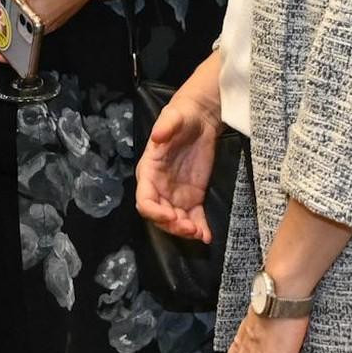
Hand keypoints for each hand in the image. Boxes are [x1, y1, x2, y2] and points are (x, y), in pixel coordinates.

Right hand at [135, 89, 222, 242]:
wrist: (201, 118)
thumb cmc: (183, 116)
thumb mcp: (174, 116)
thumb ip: (166, 126)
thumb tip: (157, 135)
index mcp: (149, 170)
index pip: (144, 198)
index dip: (154, 211)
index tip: (171, 215)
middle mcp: (159, 186)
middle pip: (158, 214)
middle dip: (171, 226)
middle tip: (190, 229)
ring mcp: (176, 193)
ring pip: (175, 221)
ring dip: (185, 231)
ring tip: (200, 234)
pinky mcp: (193, 196)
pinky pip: (193, 218)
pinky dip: (199, 229)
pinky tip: (207, 236)